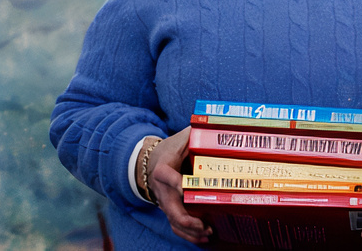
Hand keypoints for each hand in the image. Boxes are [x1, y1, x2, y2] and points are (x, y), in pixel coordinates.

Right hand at [136, 127, 212, 243]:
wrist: (149, 163)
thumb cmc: (168, 150)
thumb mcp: (179, 139)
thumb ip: (194, 133)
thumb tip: (213, 124)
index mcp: (163, 168)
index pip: (165, 175)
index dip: (175, 182)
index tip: (185, 187)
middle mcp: (162, 189)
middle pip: (170, 207)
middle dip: (187, 218)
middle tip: (204, 222)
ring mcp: (164, 202)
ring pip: (173, 221)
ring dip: (190, 230)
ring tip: (208, 232)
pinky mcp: (169, 210)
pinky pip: (175, 226)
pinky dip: (188, 234)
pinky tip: (202, 237)